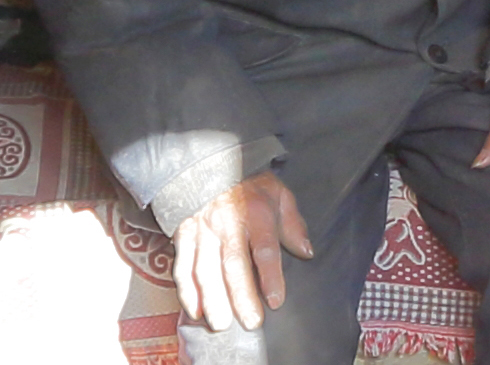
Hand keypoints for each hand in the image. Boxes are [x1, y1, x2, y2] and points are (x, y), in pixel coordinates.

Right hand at [172, 171, 312, 332]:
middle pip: (233, 263)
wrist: (209, 166)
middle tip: (252, 322)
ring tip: (222, 323)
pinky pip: (182, 266)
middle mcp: (227, 222)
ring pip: (205, 269)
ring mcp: (203, 230)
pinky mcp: (183, 236)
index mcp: (255, 212)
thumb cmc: (249, 186)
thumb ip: (293, 223)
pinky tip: (195, 311)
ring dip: (213, 299)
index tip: (275, 301)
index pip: (264, 248)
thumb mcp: (278, 194)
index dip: (270, 275)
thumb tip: (306, 252)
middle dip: (242, 295)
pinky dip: (187, 291)